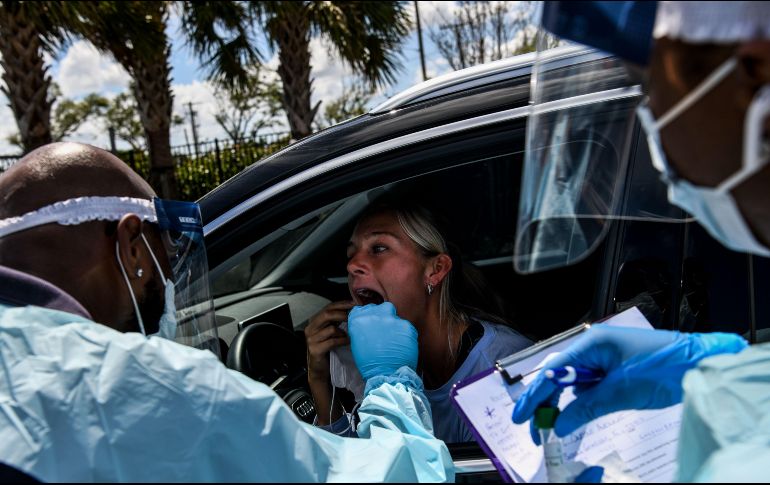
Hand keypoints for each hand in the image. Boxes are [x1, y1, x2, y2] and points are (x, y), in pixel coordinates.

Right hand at [304, 301, 353, 382]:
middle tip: (354, 316)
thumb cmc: (327, 349)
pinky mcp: (315, 349)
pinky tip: (348, 341)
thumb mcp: (330, 333)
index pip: (328, 308)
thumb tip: (352, 311)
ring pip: (331, 329)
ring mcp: (311, 339)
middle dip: (342, 314)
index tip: (354, 303)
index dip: (342, 304)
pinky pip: (332, 341)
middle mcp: (310, 329)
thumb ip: (335, 322)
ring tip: (350, 335)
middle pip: (327, 314)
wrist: (319, 369)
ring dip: (343, 331)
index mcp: (314, 322)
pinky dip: (342, 340)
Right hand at [348, 302, 417, 380]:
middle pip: (383, 308)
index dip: (369, 316)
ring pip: (396, 317)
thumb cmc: (369, 363)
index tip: (372, 323)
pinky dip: (405, 334)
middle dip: (385, 315)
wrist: (387, 374)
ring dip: (395, 326)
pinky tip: (402, 345)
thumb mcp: (357, 343)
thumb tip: (367, 325)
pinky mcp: (407, 326)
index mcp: (360, 319)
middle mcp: (376, 314)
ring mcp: (393, 319)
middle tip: (385, 330)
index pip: (363, 309)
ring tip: (394, 341)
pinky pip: (407, 327)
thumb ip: (362, 329)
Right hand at [512, 325, 746, 441]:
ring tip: (549, 427)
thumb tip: (558, 425)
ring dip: (560, 405)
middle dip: (544, 402)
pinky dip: (578, 403)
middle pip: (558, 376)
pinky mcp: (614, 372)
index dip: (535, 395)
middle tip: (534, 429)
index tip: (522, 416)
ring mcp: (603, 359)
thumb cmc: (663, 367)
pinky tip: (571, 416)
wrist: (699, 364)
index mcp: (591, 343)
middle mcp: (593, 348)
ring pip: (571, 384)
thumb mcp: (621, 391)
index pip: (553, 370)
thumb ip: (585, 407)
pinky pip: (588, 388)